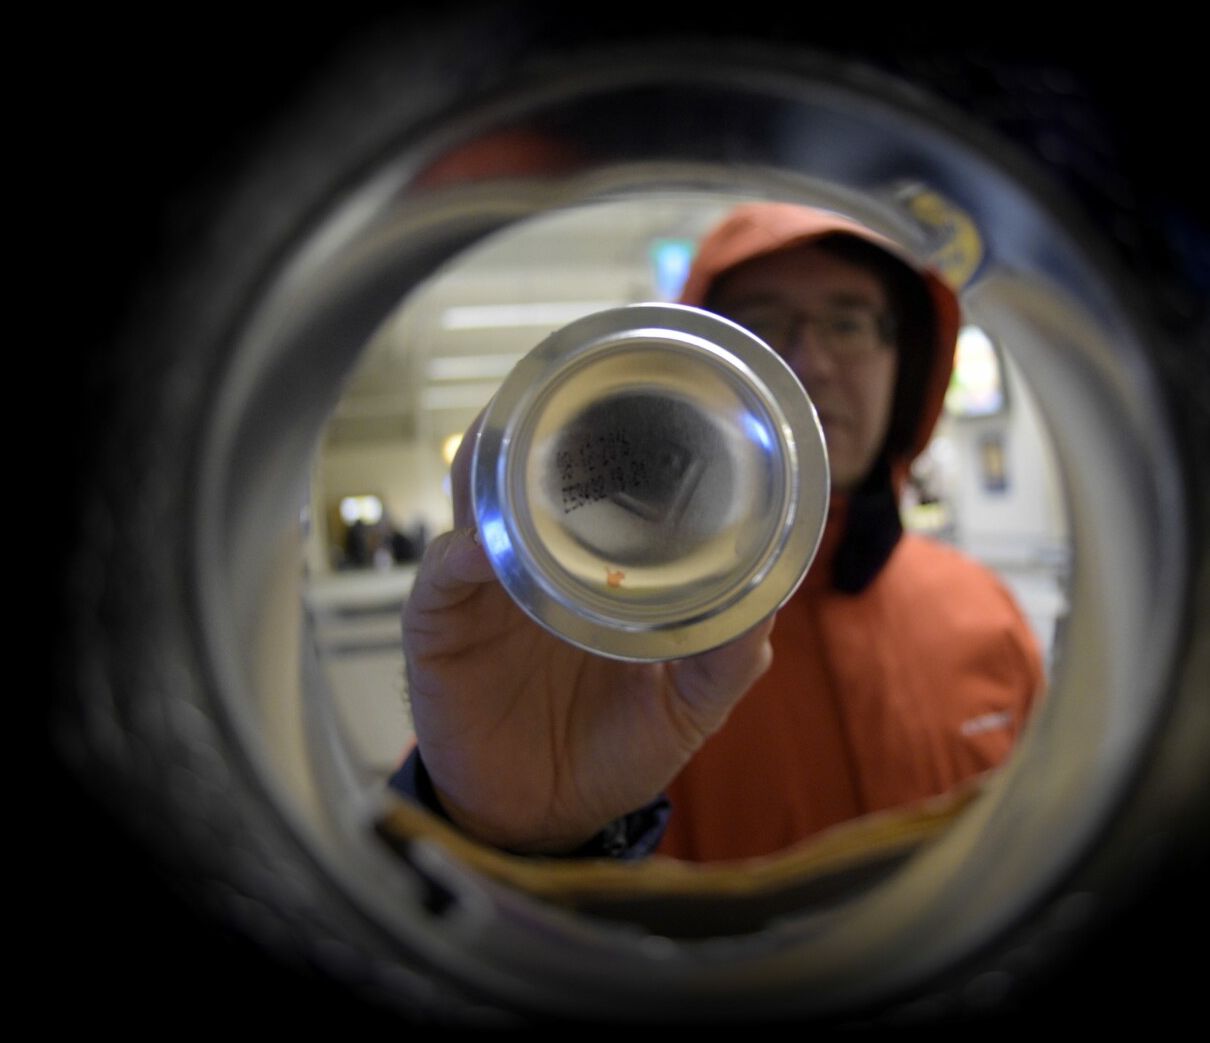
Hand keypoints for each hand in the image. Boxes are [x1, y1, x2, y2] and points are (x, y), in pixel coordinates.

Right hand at [401, 418, 772, 853]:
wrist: (542, 821)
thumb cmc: (612, 751)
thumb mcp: (686, 704)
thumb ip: (724, 653)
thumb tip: (770, 600)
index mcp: (597, 564)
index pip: (601, 479)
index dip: (617, 431)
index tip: (647, 388)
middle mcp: (537, 558)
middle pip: (530, 467)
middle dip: (547, 423)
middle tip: (576, 388)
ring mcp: (484, 586)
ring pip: (476, 499)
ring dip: (495, 465)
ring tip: (522, 438)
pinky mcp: (440, 626)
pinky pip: (443, 574)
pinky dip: (463, 552)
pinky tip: (485, 547)